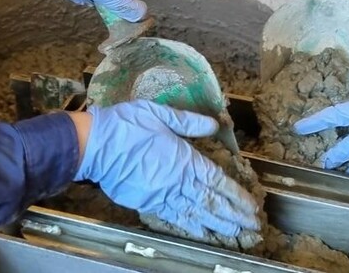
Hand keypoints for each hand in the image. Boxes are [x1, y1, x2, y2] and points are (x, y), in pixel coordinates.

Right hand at [75, 100, 259, 238]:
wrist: (95, 145)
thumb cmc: (127, 125)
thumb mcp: (160, 114)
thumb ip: (189, 122)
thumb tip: (214, 125)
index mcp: (184, 158)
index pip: (217, 181)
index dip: (236, 195)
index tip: (251, 206)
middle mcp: (178, 181)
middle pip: (212, 202)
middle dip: (234, 215)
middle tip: (253, 227)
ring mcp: (163, 194)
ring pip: (197, 213)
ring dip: (218, 224)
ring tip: (236, 234)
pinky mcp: (148, 203)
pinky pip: (175, 218)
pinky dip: (191, 226)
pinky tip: (204, 233)